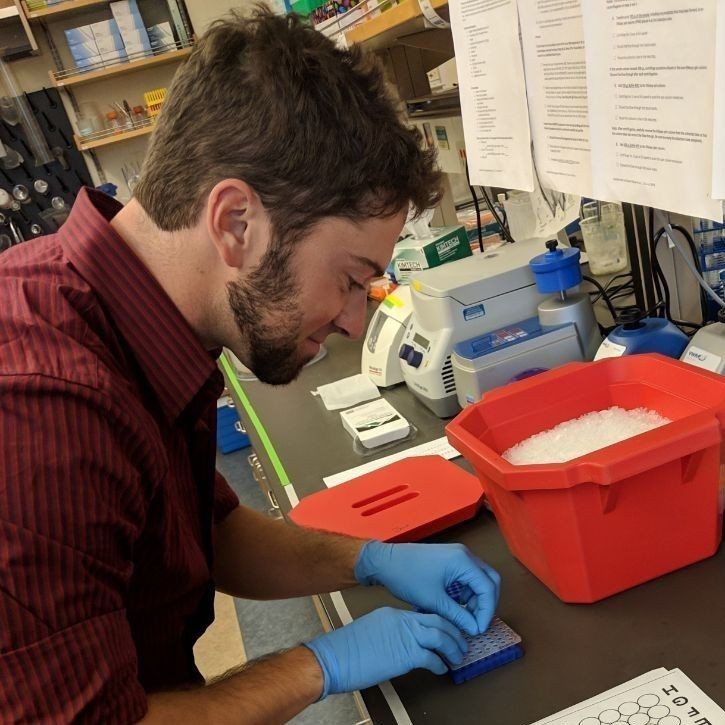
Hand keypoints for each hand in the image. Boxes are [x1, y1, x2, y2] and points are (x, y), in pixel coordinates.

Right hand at [305, 607, 467, 697]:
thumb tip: (400, 644)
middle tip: (462, 642)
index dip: (440, 624)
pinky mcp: (406, 654)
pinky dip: (441, 664)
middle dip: (454, 632)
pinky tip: (442, 669)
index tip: (448, 631)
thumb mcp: (372, 630)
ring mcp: (406, 636)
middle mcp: (403, 621)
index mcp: (394, 613)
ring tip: (458, 657)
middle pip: (439, 621)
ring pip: (441, 636)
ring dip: (454, 648)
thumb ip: (389, 632)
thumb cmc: (348, 648)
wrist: (336, 656)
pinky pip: (432, 658)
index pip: (424, 615)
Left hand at [354, 541, 500, 636]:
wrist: (385, 562)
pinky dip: (467, 592)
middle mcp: (465, 555)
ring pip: (479, 579)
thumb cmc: (407, 578)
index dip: (486, 611)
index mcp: (463, 561)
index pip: (488, 587)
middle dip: (486, 604)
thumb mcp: (434, 601)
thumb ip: (458, 615)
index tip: (478, 630)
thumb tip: (475, 629)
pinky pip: (468, 577)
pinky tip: (457, 606)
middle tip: (478, 624)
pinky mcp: (451, 559)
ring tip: (465, 618)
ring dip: (476, 599)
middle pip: (489, 580)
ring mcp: (458, 555)